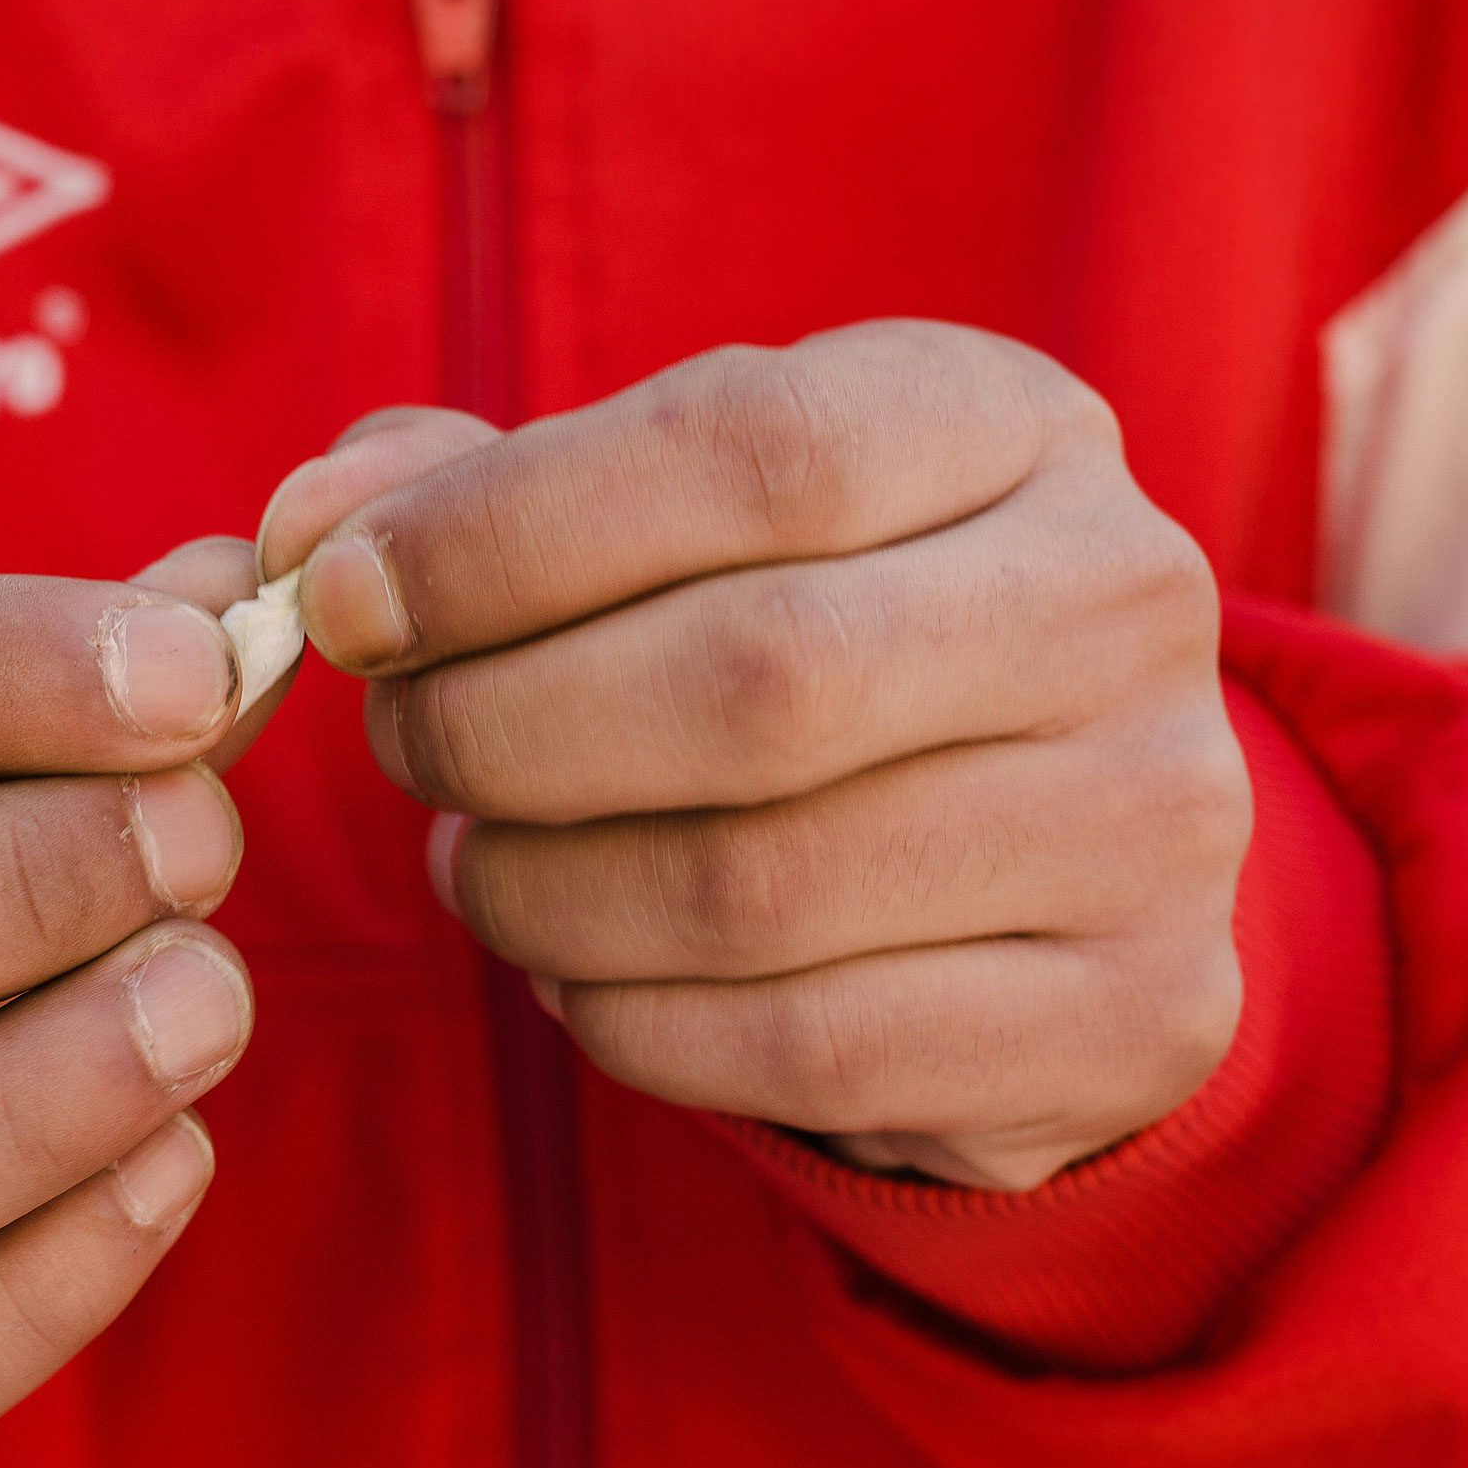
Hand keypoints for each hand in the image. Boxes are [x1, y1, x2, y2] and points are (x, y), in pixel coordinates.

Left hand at [260, 322, 1246, 1190]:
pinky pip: (808, 1045)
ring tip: (478, 867)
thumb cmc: (822, 650)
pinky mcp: (1138, 1012)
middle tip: (407, 749)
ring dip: (543, 893)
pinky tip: (581, 975)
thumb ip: (490, 496)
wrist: (1061, 864)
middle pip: (755, 676)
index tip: (341, 600)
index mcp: (1017, 422)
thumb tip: (309, 526)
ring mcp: (1158, 819)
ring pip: (759, 884)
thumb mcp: (688, 526)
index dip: (506, 533)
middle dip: (506, 727)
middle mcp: (1128, 599)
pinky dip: (632, 1021)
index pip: (748, 447)